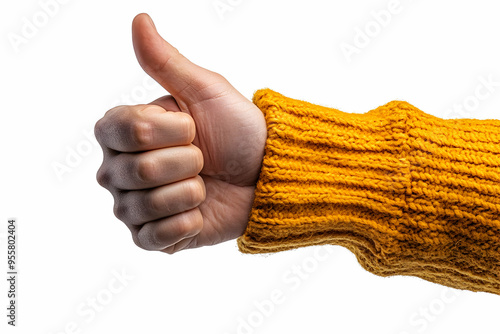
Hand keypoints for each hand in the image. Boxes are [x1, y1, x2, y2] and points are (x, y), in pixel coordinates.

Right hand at [95, 13, 266, 253]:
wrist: (265, 174)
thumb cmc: (237, 130)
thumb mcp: (204, 90)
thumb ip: (165, 61)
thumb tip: (139, 20)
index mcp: (125, 131)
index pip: (121, 129)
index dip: (167, 130)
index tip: (193, 127)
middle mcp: (119, 169)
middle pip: (134, 171)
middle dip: (186, 161)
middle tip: (204, 159)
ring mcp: (134, 206)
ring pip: (145, 205)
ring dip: (191, 192)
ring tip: (205, 185)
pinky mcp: (153, 238)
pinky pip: (154, 237)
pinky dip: (188, 222)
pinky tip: (201, 211)